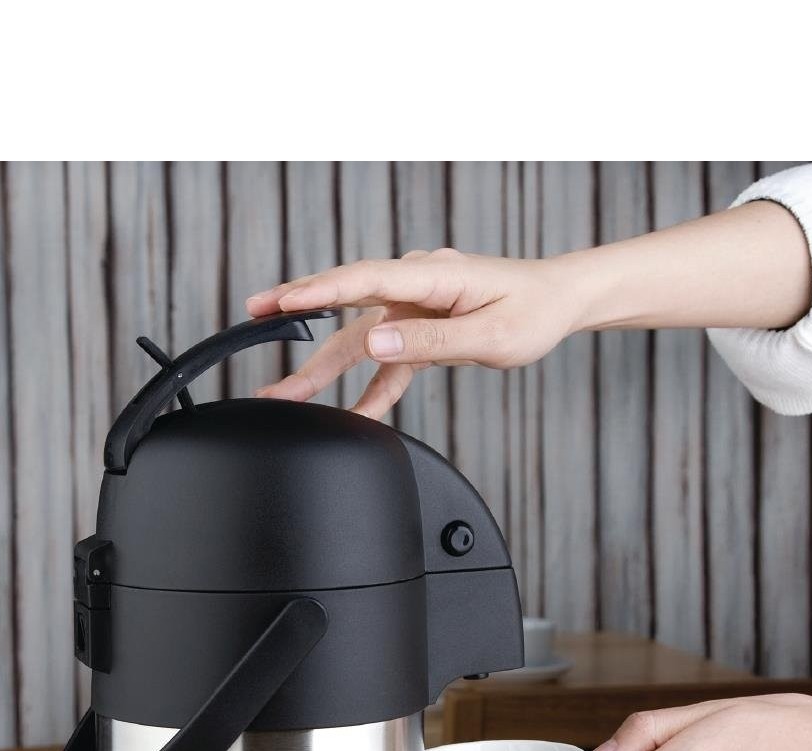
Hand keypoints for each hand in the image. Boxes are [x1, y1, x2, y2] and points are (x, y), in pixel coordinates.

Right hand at [245, 248, 580, 417]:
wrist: (559, 301)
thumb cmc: (533, 313)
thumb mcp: (489, 336)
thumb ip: (432, 341)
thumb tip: (377, 342)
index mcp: (431, 275)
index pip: (363, 280)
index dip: (318, 291)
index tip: (280, 302)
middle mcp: (416, 284)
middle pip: (347, 303)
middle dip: (297, 314)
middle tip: (251, 318)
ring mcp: (416, 305)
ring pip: (359, 335)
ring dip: (324, 365)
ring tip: (285, 391)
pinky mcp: (422, 327)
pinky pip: (387, 359)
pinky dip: (370, 386)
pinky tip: (351, 413)